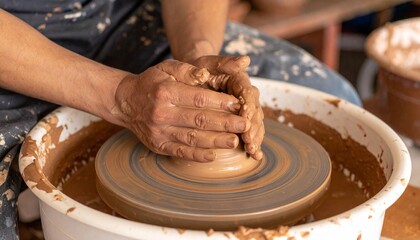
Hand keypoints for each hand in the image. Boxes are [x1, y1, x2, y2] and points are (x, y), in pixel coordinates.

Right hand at [111, 59, 250, 161]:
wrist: (126, 102)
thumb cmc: (152, 82)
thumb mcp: (167, 68)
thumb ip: (187, 70)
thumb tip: (206, 75)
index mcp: (165, 92)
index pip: (198, 98)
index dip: (220, 102)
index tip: (237, 104)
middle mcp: (161, 114)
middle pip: (199, 120)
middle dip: (225, 124)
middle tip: (245, 125)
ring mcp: (159, 132)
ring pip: (193, 138)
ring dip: (216, 141)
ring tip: (235, 141)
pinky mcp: (158, 145)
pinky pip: (181, 152)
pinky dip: (198, 155)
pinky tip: (214, 155)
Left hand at [192, 55, 264, 159]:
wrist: (196, 76)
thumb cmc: (198, 70)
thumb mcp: (206, 63)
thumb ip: (224, 62)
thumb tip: (246, 60)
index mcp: (240, 80)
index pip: (248, 94)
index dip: (248, 107)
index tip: (245, 118)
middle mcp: (246, 94)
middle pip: (255, 112)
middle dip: (253, 127)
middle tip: (250, 141)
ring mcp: (245, 108)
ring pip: (255, 123)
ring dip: (256, 137)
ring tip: (253, 151)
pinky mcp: (241, 119)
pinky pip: (249, 131)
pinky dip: (253, 142)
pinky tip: (254, 155)